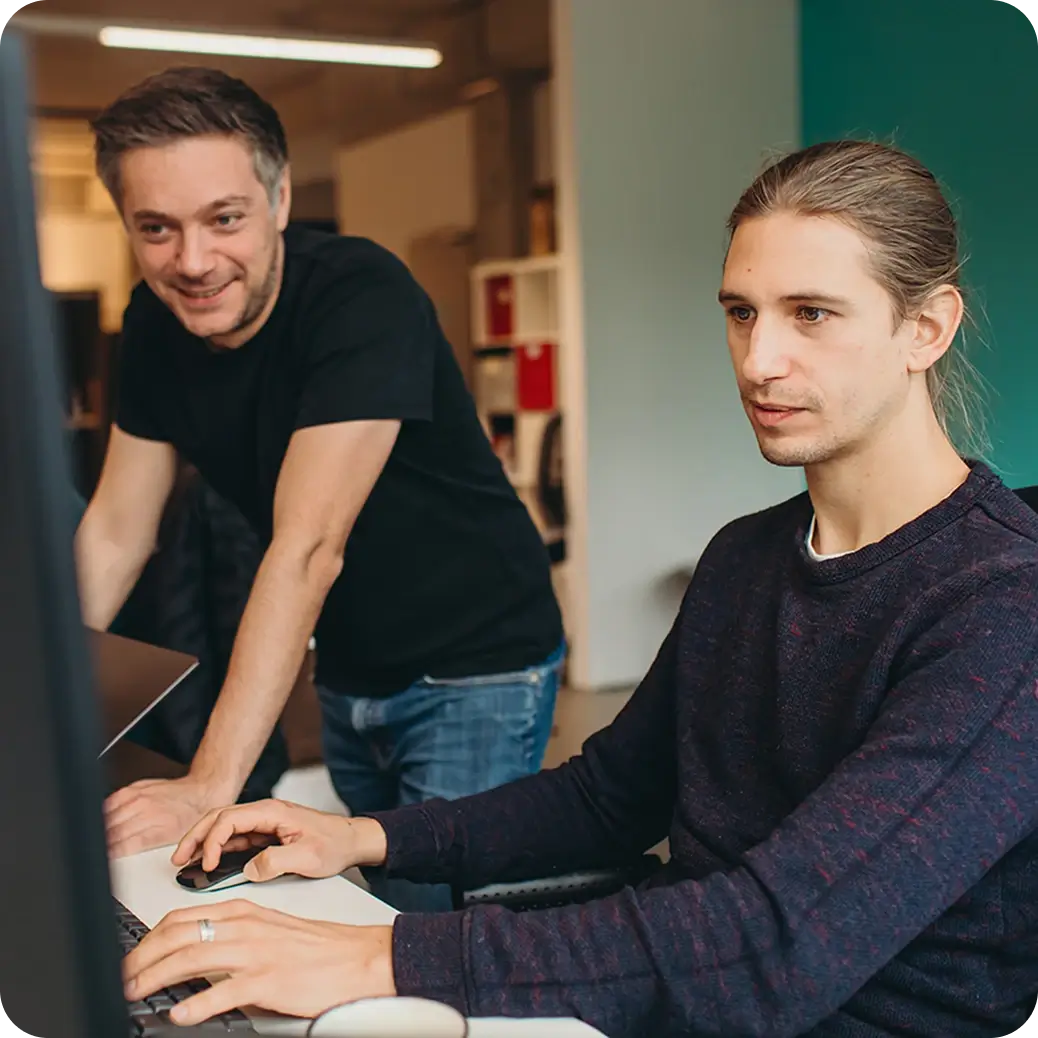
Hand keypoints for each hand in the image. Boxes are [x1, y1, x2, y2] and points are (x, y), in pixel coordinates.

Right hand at [106, 776, 225, 858]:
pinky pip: (112, 800)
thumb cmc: (192, 817)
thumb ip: (148, 849)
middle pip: (112, 832)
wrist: (203, 792)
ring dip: (100, 829)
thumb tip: (127, 859)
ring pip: (109, 816)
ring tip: (95, 839)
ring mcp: (141, 797)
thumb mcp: (174, 841)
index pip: (122, 846)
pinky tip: (101, 819)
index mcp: (158, 829)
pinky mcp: (137, 787)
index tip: (101, 862)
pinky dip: (104, 812)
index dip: (108, 856)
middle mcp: (148, 812)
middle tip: (95, 853)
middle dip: (101, 844)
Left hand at [123, 900, 394, 1024]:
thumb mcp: (268, 930)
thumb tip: (193, 955)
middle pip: (177, 935)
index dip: (147, 939)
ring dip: (155, 977)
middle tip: (122, 978)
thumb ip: (232, 936)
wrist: (357, 957)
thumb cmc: (316, 948)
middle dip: (141, 958)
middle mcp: (245, 926)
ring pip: (192, 957)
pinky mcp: (268, 979)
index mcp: (243, 911)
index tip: (130, 958)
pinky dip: (196, 1003)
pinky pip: (223, 991)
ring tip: (134, 993)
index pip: (180, 918)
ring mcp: (256, 952)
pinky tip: (180, 1014)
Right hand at [171, 799, 387, 880]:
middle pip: (219, 818)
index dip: (212, 840)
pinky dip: (217, 849)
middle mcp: (265, 813)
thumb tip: (248, 869)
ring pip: (224, 828)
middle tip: (177, 858)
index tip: (206, 864)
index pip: (230, 819)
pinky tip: (207, 863)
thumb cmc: (335, 843)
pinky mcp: (266, 835)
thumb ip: (275, 862)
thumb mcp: (307, 857)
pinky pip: (235, 839)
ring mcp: (264, 823)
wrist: (353, 841)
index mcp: (272, 811)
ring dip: (203, 842)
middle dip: (196, 836)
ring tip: (184, 861)